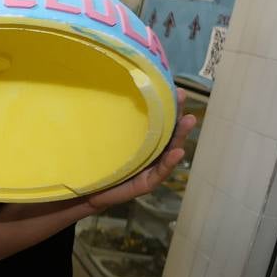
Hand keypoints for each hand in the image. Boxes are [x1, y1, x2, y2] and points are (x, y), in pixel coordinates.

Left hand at [84, 89, 196, 212]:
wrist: (87, 190)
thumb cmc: (97, 162)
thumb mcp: (105, 137)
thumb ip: (112, 121)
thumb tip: (110, 90)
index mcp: (144, 140)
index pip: (159, 120)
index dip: (167, 105)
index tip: (172, 87)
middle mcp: (151, 152)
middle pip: (169, 132)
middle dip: (177, 113)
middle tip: (182, 96)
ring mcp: (152, 167)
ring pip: (170, 149)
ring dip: (180, 135)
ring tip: (189, 120)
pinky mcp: (147, 182)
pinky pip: (161, 172)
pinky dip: (170, 162)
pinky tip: (178, 152)